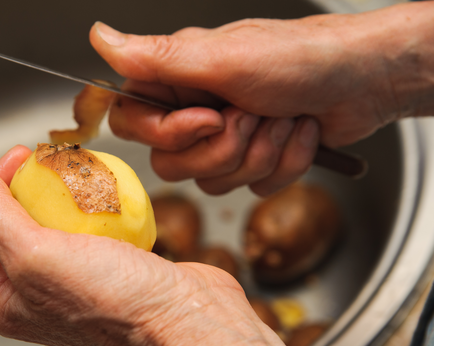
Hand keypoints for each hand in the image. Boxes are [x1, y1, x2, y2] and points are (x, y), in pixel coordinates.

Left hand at [0, 145, 242, 345]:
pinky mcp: (106, 270)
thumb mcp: (34, 254)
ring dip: (56, 193)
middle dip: (16, 187)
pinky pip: (86, 228)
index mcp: (1, 300)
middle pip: (2, 227)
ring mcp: (70, 283)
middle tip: (41, 161)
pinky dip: (91, 206)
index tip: (10, 166)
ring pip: (47, 224)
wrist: (187, 324)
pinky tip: (106, 194)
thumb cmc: (112, 302)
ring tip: (75, 173)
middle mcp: (31, 295)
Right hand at [90, 2, 432, 195]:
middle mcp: (196, 109)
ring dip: (261, 153)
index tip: (210, 117)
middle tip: (253, 115)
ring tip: (284, 118)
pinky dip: (285, 163)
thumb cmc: (302, 57)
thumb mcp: (224, 57)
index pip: (131, 123)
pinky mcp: (255, 160)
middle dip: (224, 149)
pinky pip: (253, 189)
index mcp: (178, 79)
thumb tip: (98, 38)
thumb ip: (158, 57)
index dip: (169, 134)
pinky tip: (301, 132)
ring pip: (214, 182)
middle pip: (173, 164)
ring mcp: (227, 138)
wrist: (366, 80)